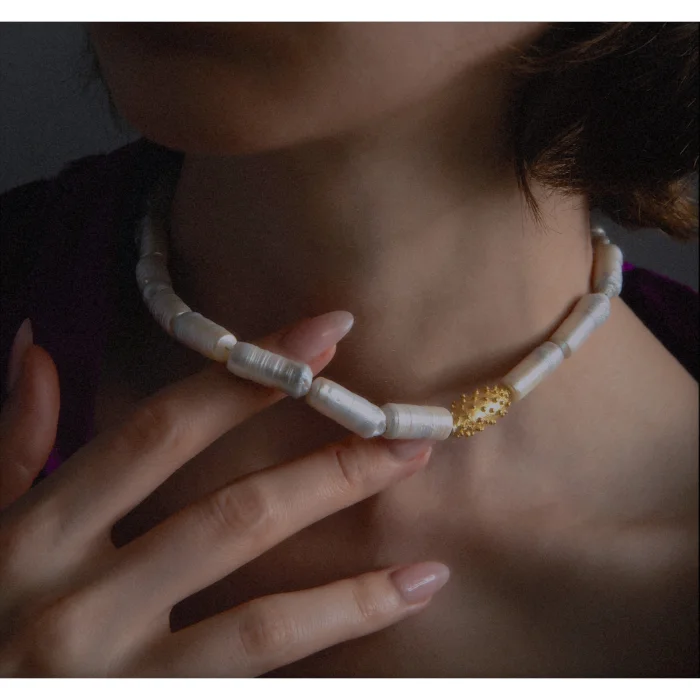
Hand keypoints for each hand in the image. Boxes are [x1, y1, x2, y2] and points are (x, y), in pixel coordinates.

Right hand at [0, 312, 447, 676]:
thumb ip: (14, 443)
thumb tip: (37, 345)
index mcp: (39, 536)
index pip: (162, 434)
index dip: (248, 378)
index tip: (324, 334)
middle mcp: (80, 606)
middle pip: (233, 519)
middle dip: (328, 469)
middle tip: (405, 435)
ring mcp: (120, 678)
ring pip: (261, 621)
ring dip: (353, 580)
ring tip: (428, 559)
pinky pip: (260, 682)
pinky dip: (336, 643)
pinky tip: (400, 607)